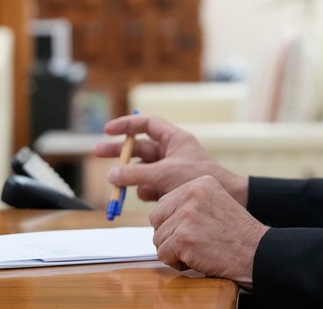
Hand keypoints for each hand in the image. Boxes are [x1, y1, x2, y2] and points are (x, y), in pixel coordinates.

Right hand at [93, 113, 248, 204]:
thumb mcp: (164, 173)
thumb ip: (137, 173)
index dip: (127, 125)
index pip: (147, 124)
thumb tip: (112, 174)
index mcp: (175, 138)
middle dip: (119, 151)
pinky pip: (149, 187)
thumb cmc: (198, 179)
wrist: (225, 199)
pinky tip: (153, 197)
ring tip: (131, 186)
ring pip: (141, 170)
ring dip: (132, 178)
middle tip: (96, 153)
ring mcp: (170, 170)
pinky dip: (146, 191)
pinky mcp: (169, 187)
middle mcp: (172, 151)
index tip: (108, 130)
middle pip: (138, 147)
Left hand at [150, 175, 268, 289]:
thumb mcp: (216, 204)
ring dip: (174, 250)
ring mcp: (187, 215)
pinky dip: (176, 262)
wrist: (255, 252)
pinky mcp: (183, 238)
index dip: (174, 222)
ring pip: (157, 238)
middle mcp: (192, 194)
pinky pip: (162, 254)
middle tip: (194, 241)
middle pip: (156, 218)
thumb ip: (190, 204)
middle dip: (169, 235)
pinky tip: (197, 258)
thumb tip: (159, 215)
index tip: (195, 229)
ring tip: (198, 249)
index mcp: (200, 183)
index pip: (164, 203)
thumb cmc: (236, 234)